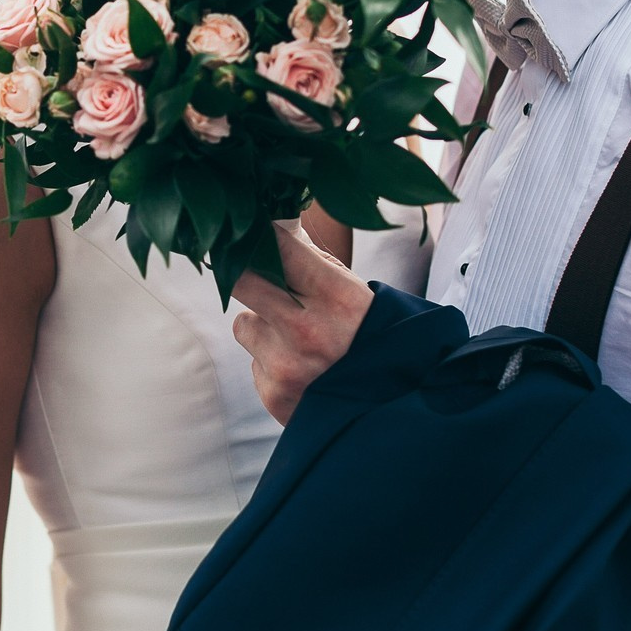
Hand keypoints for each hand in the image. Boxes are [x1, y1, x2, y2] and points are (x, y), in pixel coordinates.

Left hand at [232, 221, 374, 423]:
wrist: (392, 408)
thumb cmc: (369, 337)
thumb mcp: (354, 293)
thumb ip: (312, 260)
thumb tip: (271, 222)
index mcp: (337, 297)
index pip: (278, 247)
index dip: (258, 234)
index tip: (245, 226)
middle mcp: (308, 331)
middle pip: (240, 279)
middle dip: (239, 270)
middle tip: (244, 266)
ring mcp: (287, 365)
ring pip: (244, 323)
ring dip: (264, 328)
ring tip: (300, 342)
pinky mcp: (274, 393)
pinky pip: (254, 361)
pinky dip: (271, 362)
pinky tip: (303, 371)